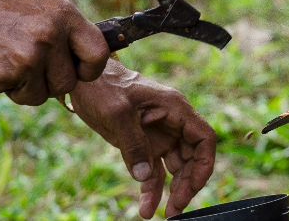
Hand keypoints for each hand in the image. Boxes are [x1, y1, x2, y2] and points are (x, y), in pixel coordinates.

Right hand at [0, 0, 109, 104]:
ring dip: (33, 88)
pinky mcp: (18, 70)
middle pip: (71, 80)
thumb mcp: (41, 11)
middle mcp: (55, 32)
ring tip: (16, 67)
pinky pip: (27, 96)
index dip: (91, 69)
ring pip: (50, 92)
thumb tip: (88, 57)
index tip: (80, 72)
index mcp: (65, 14)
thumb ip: (64, 31)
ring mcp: (37, 52)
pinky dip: (15, 91)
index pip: (98, 51)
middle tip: (35, 71)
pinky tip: (3, 71)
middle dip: (54, 82)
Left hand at [70, 59, 216, 218]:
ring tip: (166, 214)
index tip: (193, 187)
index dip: (204, 164)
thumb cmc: (104, 87)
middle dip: (188, 183)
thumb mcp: (117, 113)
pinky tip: (146, 207)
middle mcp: (173, 123)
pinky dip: (152, 189)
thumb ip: (133, 145)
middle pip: (193, 157)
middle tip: (176, 208)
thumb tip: (144, 177)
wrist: (84, 80)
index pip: (204, 138)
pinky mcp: (144, 144)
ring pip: (176, 167)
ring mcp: (160, 134)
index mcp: (175, 109)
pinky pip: (155, 170)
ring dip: (173, 190)